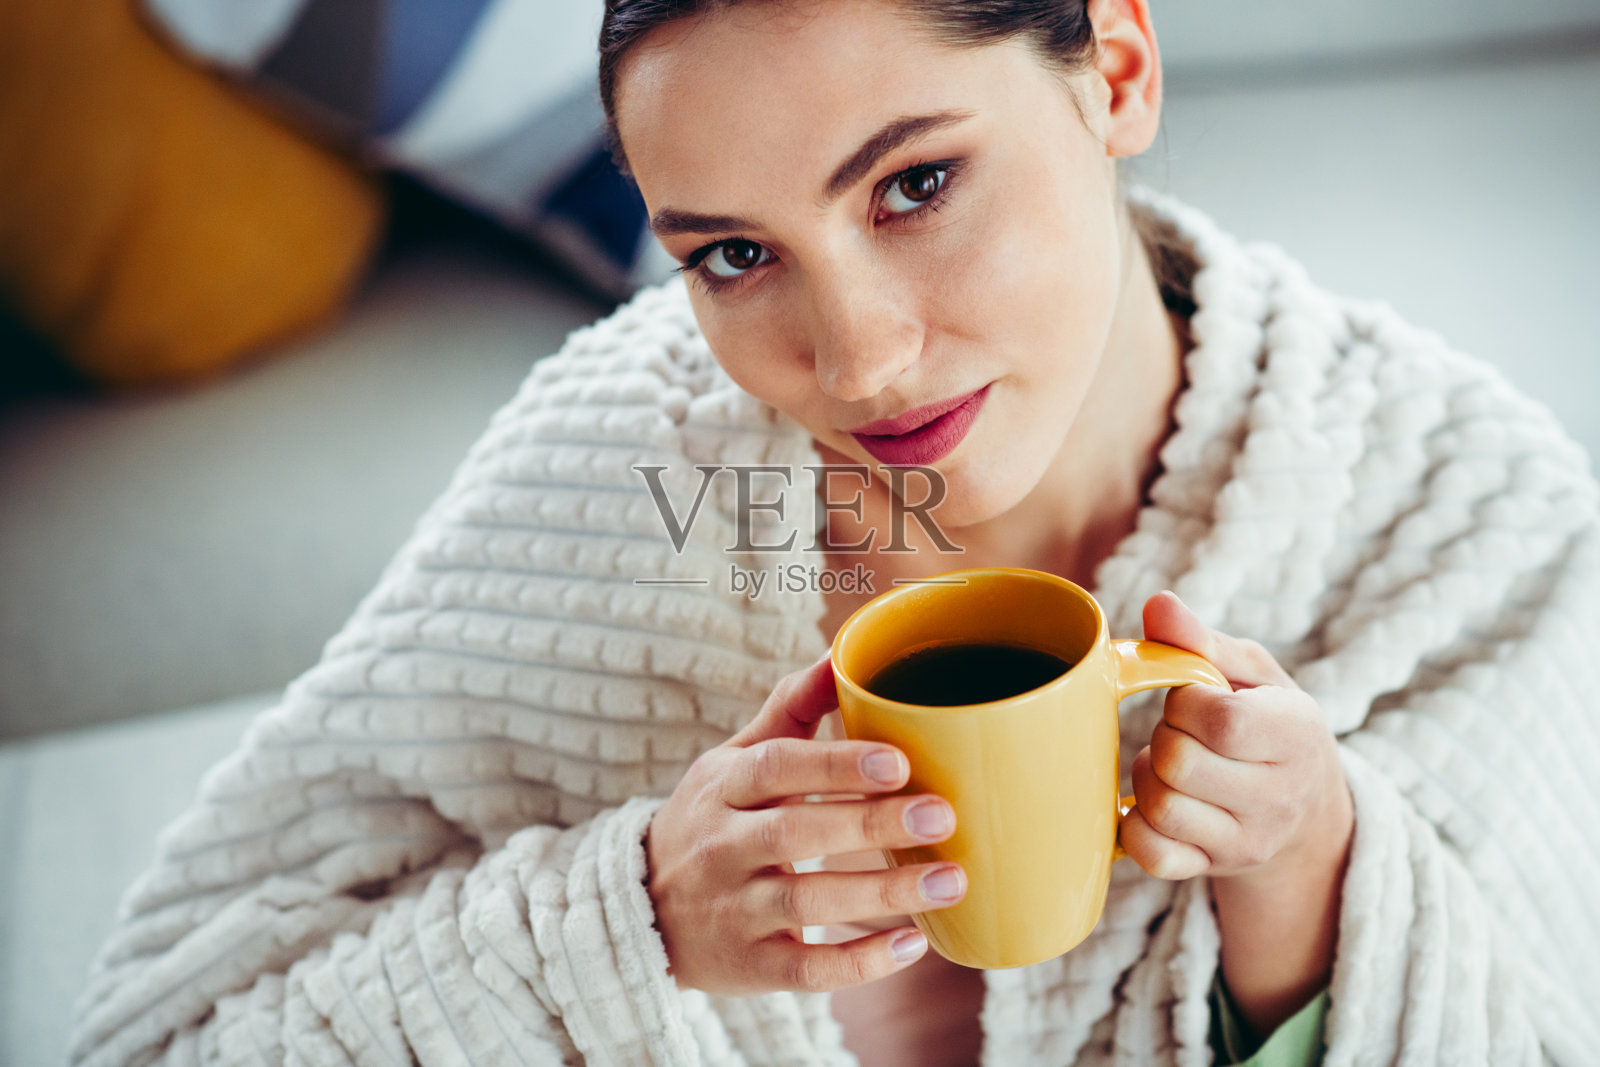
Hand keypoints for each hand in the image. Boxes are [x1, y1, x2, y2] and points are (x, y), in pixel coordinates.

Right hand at [645, 654, 966, 994]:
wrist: (641, 910)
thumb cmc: (713, 819)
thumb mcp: (734, 760)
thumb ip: (789, 709)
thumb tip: (842, 652)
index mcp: (724, 787)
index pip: (776, 768)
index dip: (835, 763)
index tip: (899, 760)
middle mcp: (723, 847)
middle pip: (795, 833)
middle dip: (871, 823)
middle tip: (942, 815)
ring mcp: (734, 910)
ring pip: (807, 902)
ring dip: (883, 893)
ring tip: (950, 881)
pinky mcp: (749, 967)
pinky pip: (806, 970)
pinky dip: (860, 963)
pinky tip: (913, 944)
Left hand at [1120, 592, 1353, 887]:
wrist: (1304, 809)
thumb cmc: (1269, 722)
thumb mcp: (1252, 673)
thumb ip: (1202, 641)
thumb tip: (1158, 605)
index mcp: (1297, 735)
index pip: (1220, 720)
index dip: (1187, 702)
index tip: (1195, 700)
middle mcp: (1279, 797)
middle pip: (1180, 762)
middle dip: (1165, 735)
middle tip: (1183, 732)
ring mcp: (1246, 841)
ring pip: (1161, 807)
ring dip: (1148, 776)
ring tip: (1172, 764)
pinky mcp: (1213, 869)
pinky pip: (1151, 854)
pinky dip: (1135, 824)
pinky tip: (1152, 802)